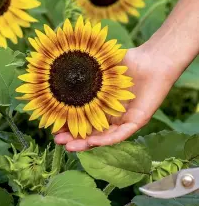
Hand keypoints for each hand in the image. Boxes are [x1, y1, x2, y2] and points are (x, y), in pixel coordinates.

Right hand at [54, 44, 178, 151]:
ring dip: (86, 143)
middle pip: (90, 131)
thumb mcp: (100, 68)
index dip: (68, 123)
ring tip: (69, 146)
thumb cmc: (125, 62)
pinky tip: (92, 142)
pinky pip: (121, 134)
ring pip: (103, 137)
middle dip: (73, 137)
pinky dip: (106, 139)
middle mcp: (110, 115)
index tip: (52, 124)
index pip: (82, 117)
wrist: (153, 59)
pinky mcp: (137, 122)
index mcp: (101, 104)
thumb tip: (60, 75)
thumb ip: (85, 74)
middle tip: (57, 140)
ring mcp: (123, 120)